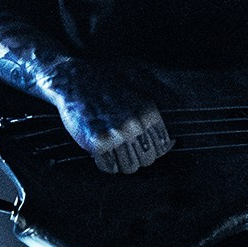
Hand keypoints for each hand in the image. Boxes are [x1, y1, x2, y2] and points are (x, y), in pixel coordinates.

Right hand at [46, 60, 172, 173]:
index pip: (162, 147)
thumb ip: (158, 112)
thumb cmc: (106, 83)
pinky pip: (109, 167)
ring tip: (112, 149)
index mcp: (148, 113)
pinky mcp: (97, 143)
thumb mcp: (141, 87)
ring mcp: (116, 135)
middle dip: (137, 157)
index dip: (152, 149)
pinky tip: (102, 152)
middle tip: (124, 148)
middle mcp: (135, 125)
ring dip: (121, 162)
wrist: (75, 79)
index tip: (142, 146)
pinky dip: (106, 164)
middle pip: (147, 159)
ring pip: (129, 166)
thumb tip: (172, 142)